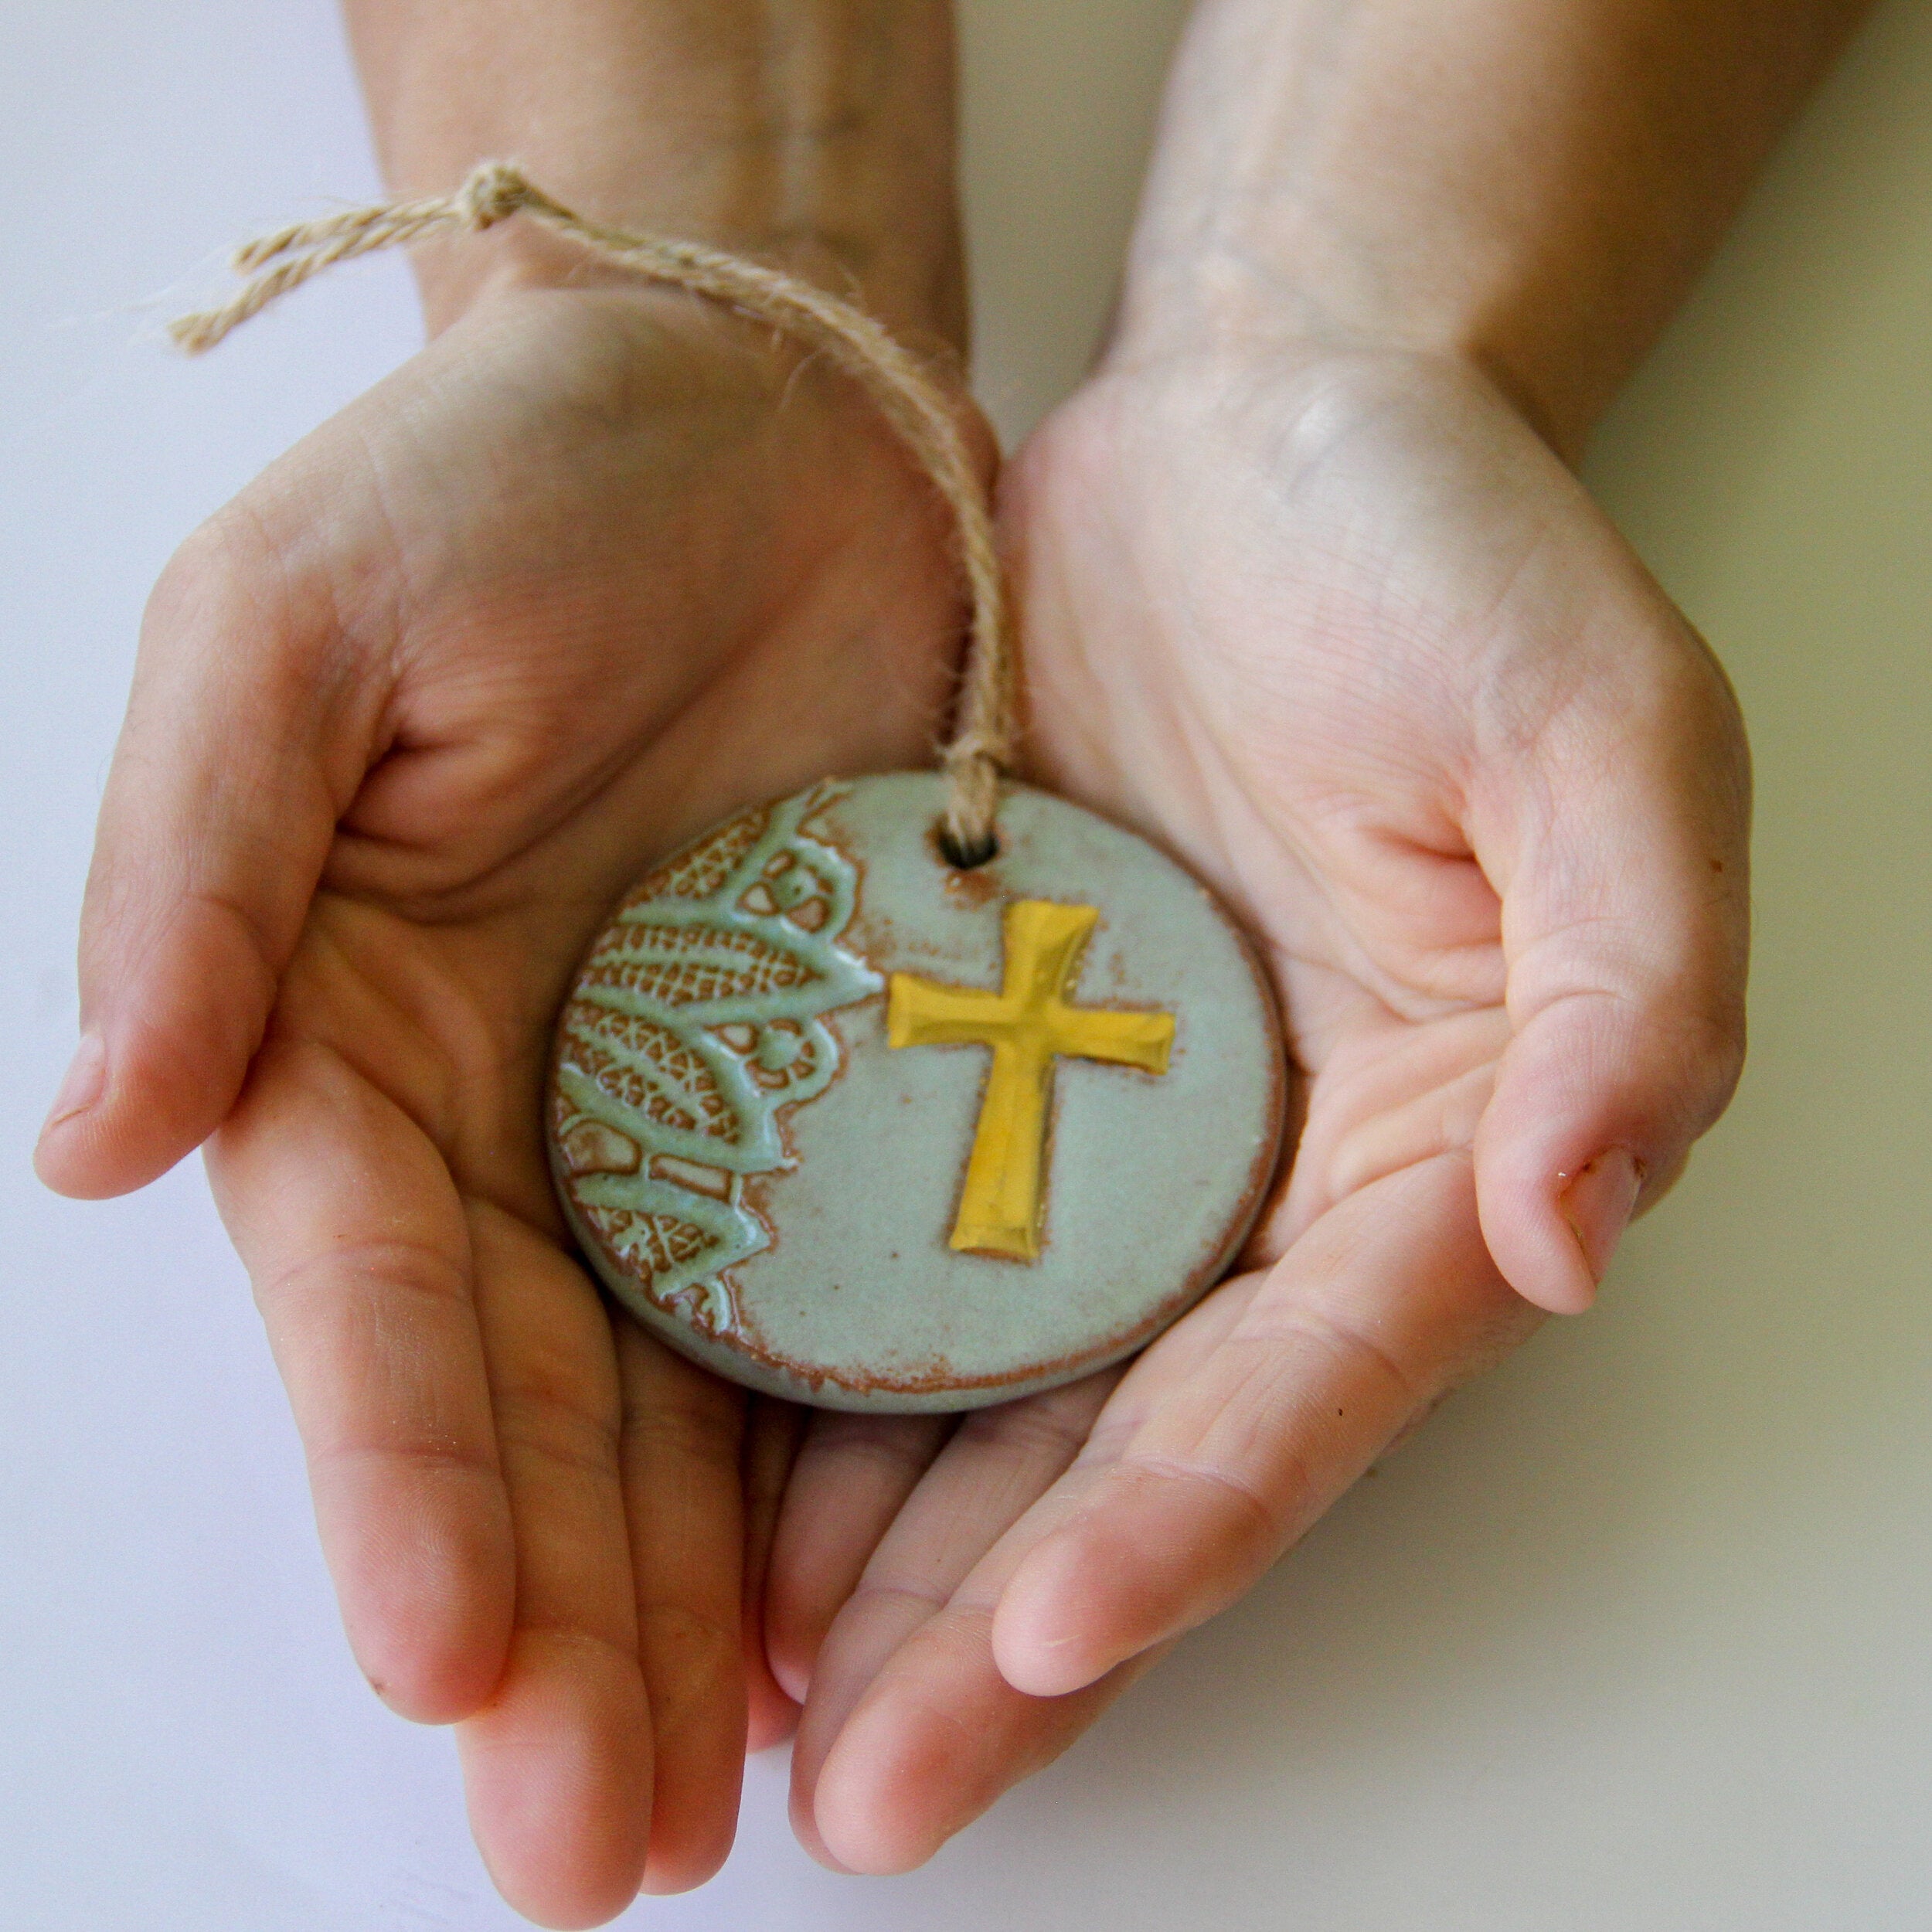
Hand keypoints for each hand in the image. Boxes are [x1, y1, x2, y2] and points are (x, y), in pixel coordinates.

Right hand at [36, 278, 973, 1924]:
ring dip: (685, 1609)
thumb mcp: (292, 633)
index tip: (441, 1657)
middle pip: (526, 1410)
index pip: (369, 1301)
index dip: (396, 1480)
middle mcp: (517, 1119)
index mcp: (350, 1035)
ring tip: (713, 1808)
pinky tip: (853, 1618)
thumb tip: (91, 1138)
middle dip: (550, 1627)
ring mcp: (694, 1124)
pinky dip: (840, 1462)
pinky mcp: (851, 1092)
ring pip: (680, 1408)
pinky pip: (845, 1302)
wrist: (753, 415)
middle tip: (597, 1847)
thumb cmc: (497, 482)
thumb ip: (192, 876)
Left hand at [769, 341, 1748, 1869]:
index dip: (1199, 1511)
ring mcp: (1111, 1126)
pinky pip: (883, 1237)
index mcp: (1439, 1132)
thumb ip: (1634, 971)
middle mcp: (1270, 1171)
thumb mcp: (1597, 722)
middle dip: (1009, 1625)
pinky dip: (803, 1367)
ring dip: (886, 1555)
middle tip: (863, 1792)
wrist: (1258, 430)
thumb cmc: (1445, 551)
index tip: (1052, 1632)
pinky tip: (703, 1482)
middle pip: (1140, 1439)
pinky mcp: (975, 1054)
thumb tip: (1577, 1225)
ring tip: (750, 1706)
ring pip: (995, 1386)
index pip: (1318, 1371)